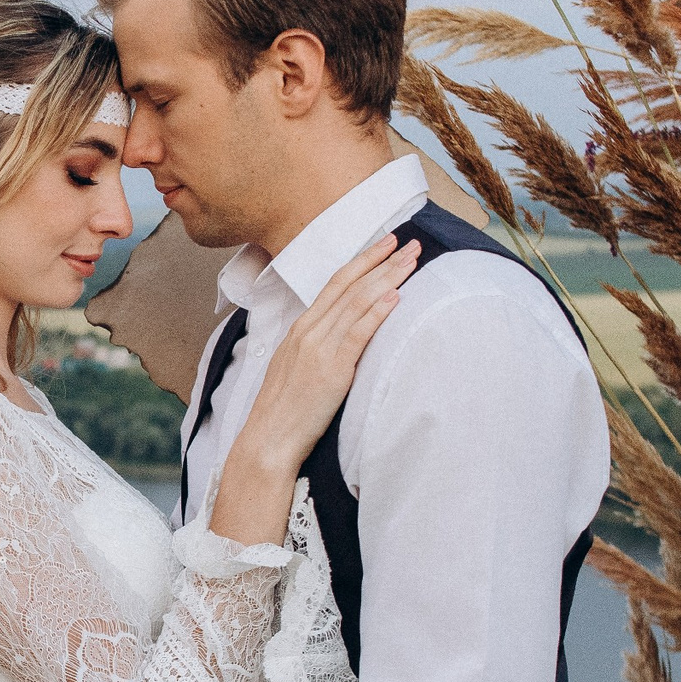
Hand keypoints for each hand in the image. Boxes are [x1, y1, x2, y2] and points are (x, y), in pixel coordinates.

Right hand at [233, 233, 418, 476]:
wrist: (268, 439)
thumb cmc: (284, 411)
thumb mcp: (296, 368)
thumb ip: (316, 346)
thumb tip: (341, 336)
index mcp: (300, 329)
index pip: (336, 284)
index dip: (363, 261)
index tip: (385, 244)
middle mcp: (309, 332)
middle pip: (350, 286)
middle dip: (382, 261)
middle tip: (409, 242)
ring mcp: (319, 348)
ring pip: (357, 303)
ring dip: (388, 278)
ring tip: (412, 260)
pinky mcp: (331, 370)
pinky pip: (358, 334)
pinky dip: (377, 312)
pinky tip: (396, 296)